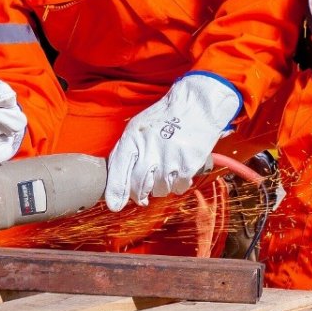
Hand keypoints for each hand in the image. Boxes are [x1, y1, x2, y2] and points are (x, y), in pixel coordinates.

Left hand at [104, 72, 240, 211]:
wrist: (197, 105)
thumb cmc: (165, 117)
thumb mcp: (138, 127)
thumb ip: (126, 151)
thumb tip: (117, 181)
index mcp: (133, 137)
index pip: (119, 170)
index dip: (116, 191)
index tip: (115, 205)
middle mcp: (149, 148)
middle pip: (139, 186)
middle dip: (140, 195)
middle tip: (143, 195)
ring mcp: (169, 158)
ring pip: (159, 189)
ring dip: (161, 186)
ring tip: (165, 170)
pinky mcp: (188, 164)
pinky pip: (178, 188)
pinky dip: (178, 184)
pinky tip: (178, 170)